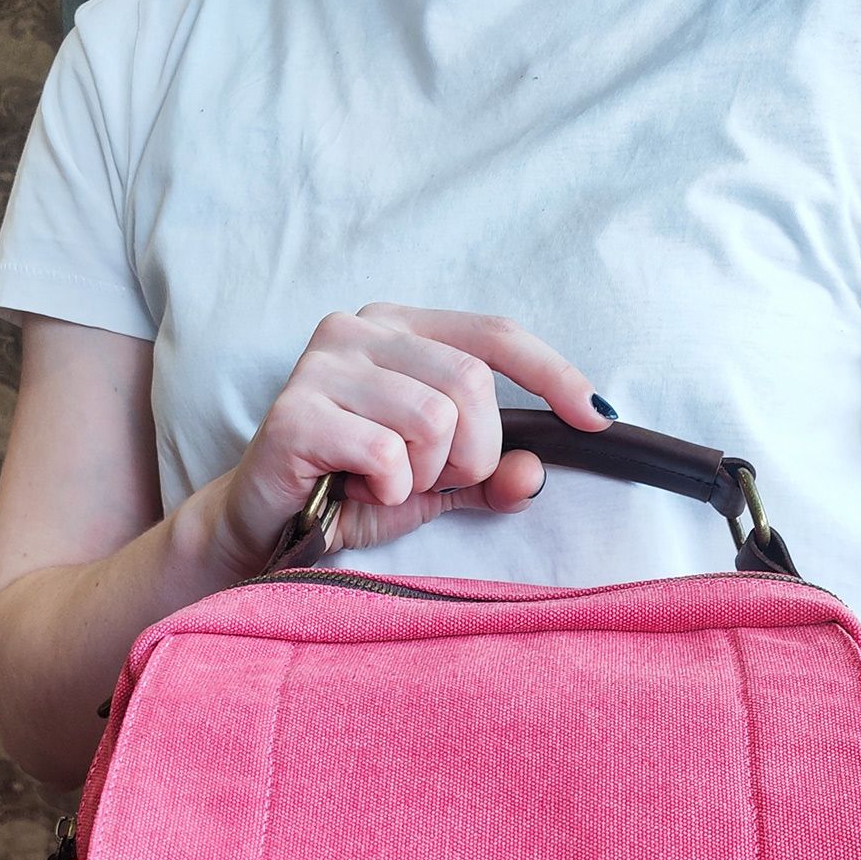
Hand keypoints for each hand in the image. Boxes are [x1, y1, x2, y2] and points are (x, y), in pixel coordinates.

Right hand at [189, 303, 610, 580]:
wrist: (263, 530)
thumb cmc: (349, 493)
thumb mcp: (435, 484)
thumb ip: (490, 476)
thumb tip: (539, 471)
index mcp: (401, 329)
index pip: (495, 334)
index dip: (554, 374)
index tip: (598, 419)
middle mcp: (360, 329)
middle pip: (472, 384)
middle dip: (473, 454)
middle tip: (431, 481)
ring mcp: (323, 364)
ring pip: (435, 419)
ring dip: (426, 475)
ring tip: (389, 485)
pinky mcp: (295, 412)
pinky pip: (386, 453)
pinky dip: (387, 490)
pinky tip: (357, 493)